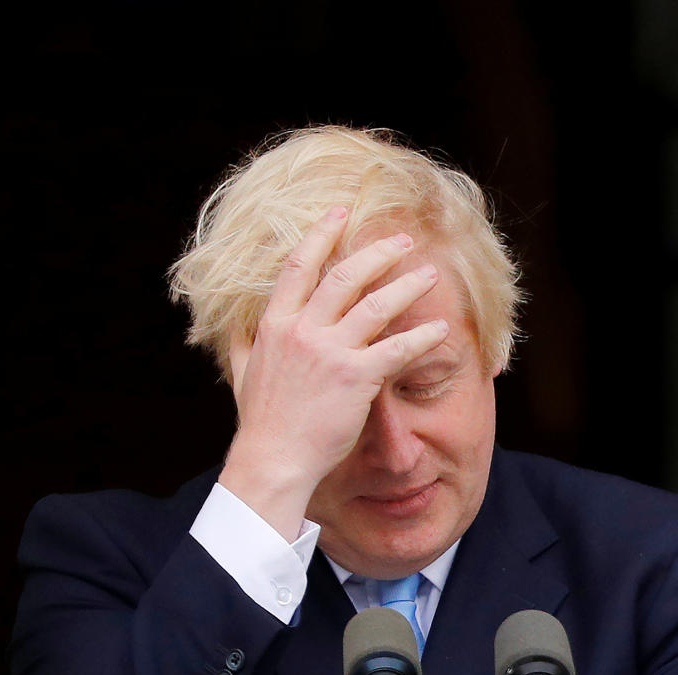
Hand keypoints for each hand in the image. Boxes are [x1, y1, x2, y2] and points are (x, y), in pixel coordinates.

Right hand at [218, 207, 449, 541]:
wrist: (273, 459)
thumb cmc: (261, 422)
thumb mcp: (241, 374)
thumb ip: (242, 343)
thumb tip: (237, 324)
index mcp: (275, 324)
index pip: (299, 266)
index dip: (321, 234)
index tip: (340, 213)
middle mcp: (302, 330)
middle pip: (344, 275)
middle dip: (377, 253)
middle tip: (403, 242)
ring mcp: (330, 351)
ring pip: (377, 304)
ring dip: (407, 285)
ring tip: (430, 276)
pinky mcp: (356, 376)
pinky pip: (398, 348)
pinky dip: (422, 336)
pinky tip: (440, 330)